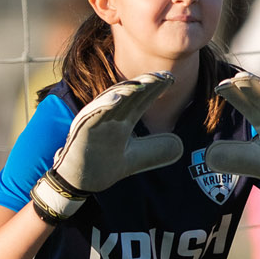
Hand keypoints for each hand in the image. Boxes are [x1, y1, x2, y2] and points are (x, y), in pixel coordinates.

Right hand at [30, 73, 183, 221]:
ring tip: (144, 83)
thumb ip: (155, 150)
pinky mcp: (82, 130)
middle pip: (129, 95)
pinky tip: (117, 98)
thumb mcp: (136, 158)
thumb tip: (181, 145)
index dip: (155, 89)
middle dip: (145, 84)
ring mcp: (95, 122)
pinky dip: (103, 105)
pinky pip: (92, 114)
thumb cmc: (103, 166)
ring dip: (127, 89)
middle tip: (163, 76)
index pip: (140, 100)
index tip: (171, 79)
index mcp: (122, 120)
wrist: (79, 183)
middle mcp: (110, 117)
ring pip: (112, 100)